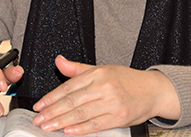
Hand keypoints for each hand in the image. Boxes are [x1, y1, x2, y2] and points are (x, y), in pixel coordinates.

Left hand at [32, 55, 179, 134]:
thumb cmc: (126, 80)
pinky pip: (95, 124)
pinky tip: (68, 132)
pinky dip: (80, 129)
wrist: (152, 90)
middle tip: (38, 119)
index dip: (52, 97)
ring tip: (48, 127)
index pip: (69, 86)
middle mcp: (104, 86)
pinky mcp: (119, 117)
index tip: (39, 105)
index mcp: (98, 73)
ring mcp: (112, 102)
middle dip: (52, 111)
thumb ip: (77, 69)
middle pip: (72, 101)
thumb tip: (59, 61)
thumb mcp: (102, 69)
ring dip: (61, 122)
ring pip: (81, 114)